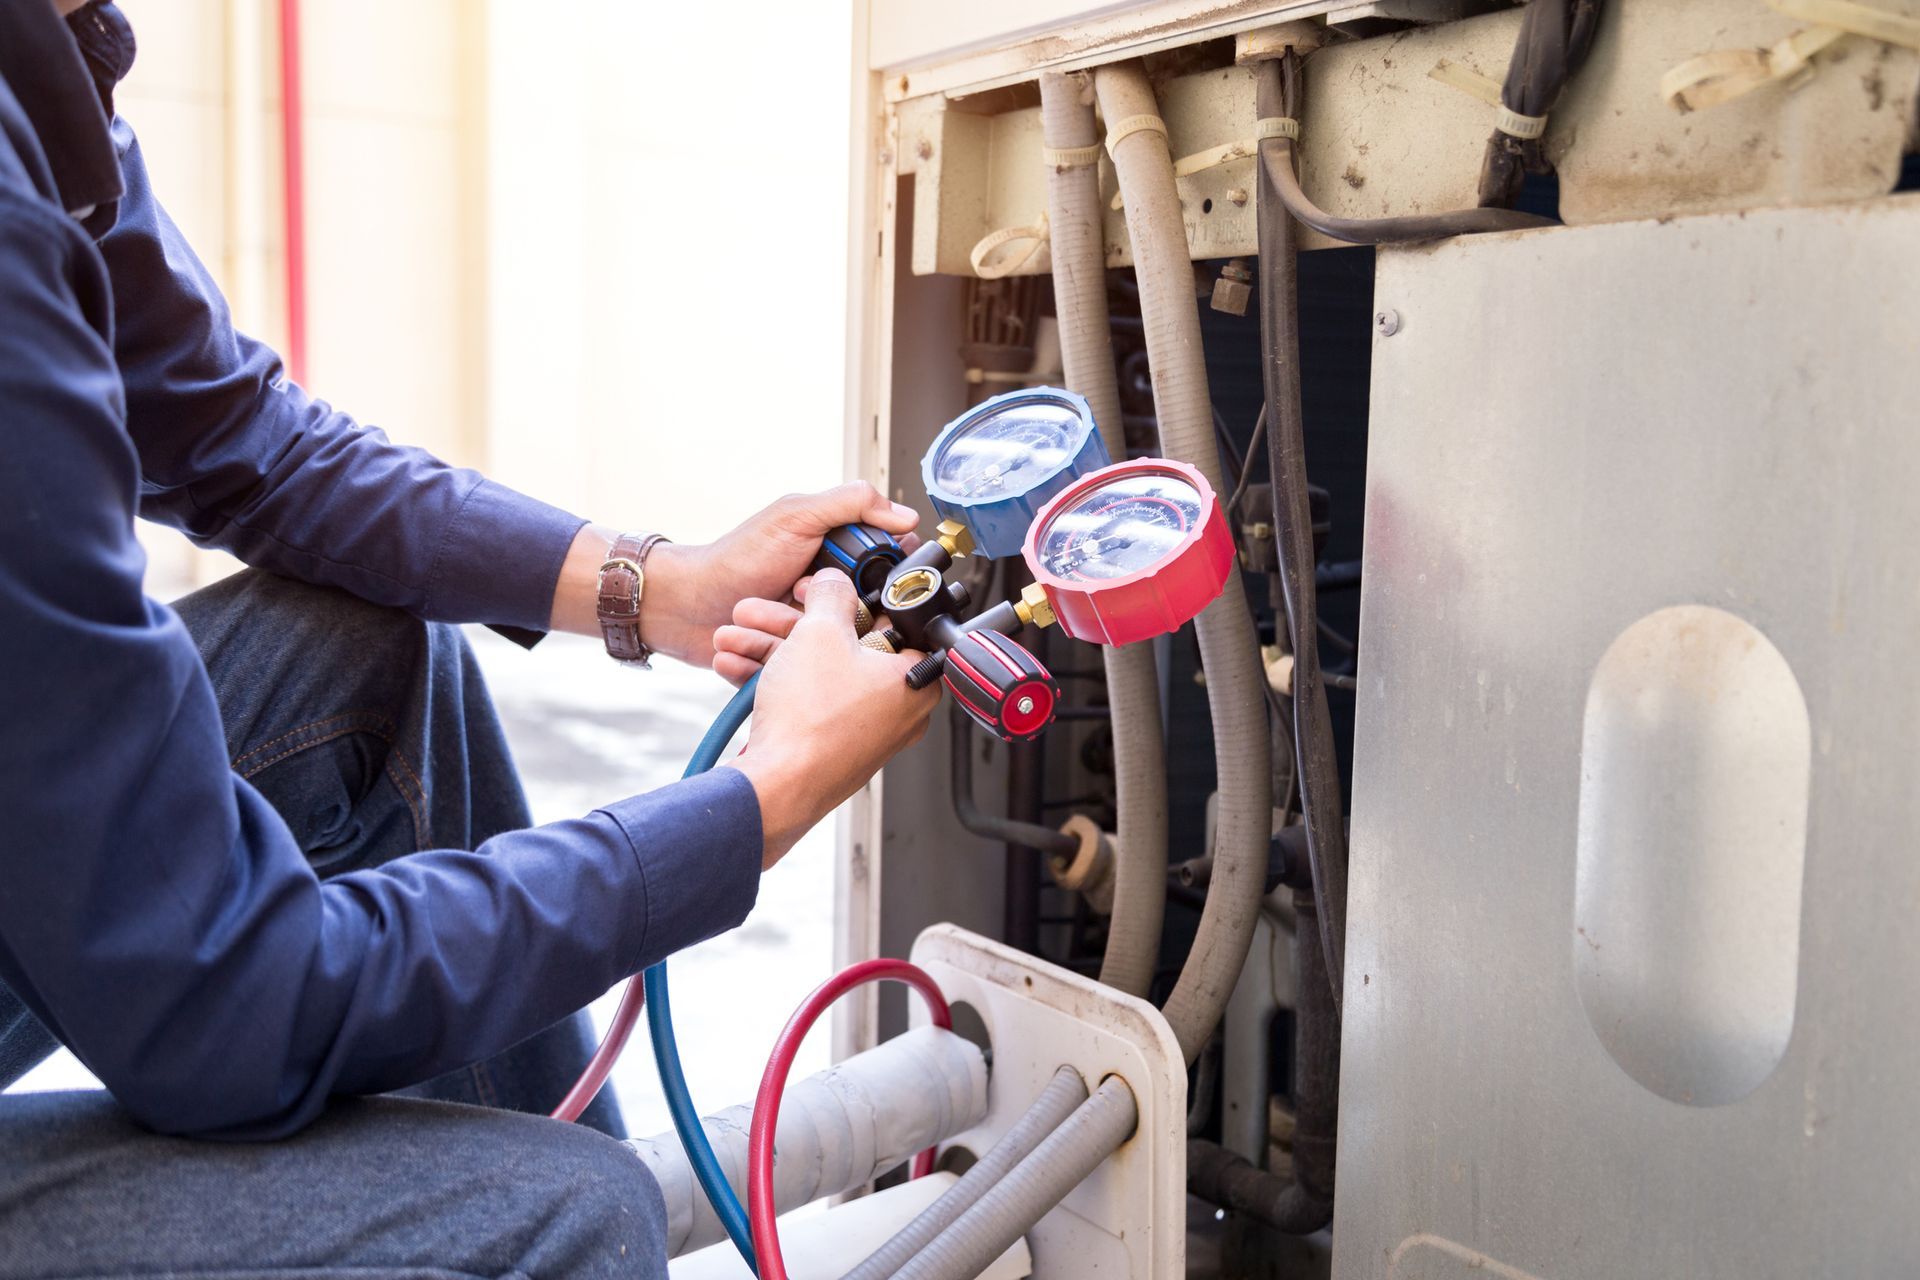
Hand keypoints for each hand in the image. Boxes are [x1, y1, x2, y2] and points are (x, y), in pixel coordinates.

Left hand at [549, 483, 918, 663]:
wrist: (682, 603)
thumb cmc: (734, 559)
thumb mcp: (795, 517)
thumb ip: (850, 505)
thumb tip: (905, 515)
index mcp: (838, 561)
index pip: (887, 576)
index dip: (887, 584)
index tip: (872, 587)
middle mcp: (830, 598)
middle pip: (868, 620)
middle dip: (838, 619)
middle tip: (804, 600)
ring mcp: (811, 634)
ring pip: (834, 653)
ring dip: (796, 639)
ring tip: (768, 621)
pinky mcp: (792, 666)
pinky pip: (802, 677)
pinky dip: (777, 665)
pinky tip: (754, 648)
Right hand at [723, 569, 939, 867]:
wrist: (778, 786)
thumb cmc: (812, 722)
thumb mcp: (820, 632)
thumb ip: (832, 596)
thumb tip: (835, 583)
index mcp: (915, 680)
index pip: (894, 624)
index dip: (855, 599)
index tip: (825, 590)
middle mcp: (896, 709)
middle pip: (846, 647)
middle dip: (792, 625)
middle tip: (763, 611)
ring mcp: (862, 731)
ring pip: (818, 673)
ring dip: (771, 650)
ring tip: (733, 637)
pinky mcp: (831, 746)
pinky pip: (806, 701)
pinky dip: (774, 682)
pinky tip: (734, 668)